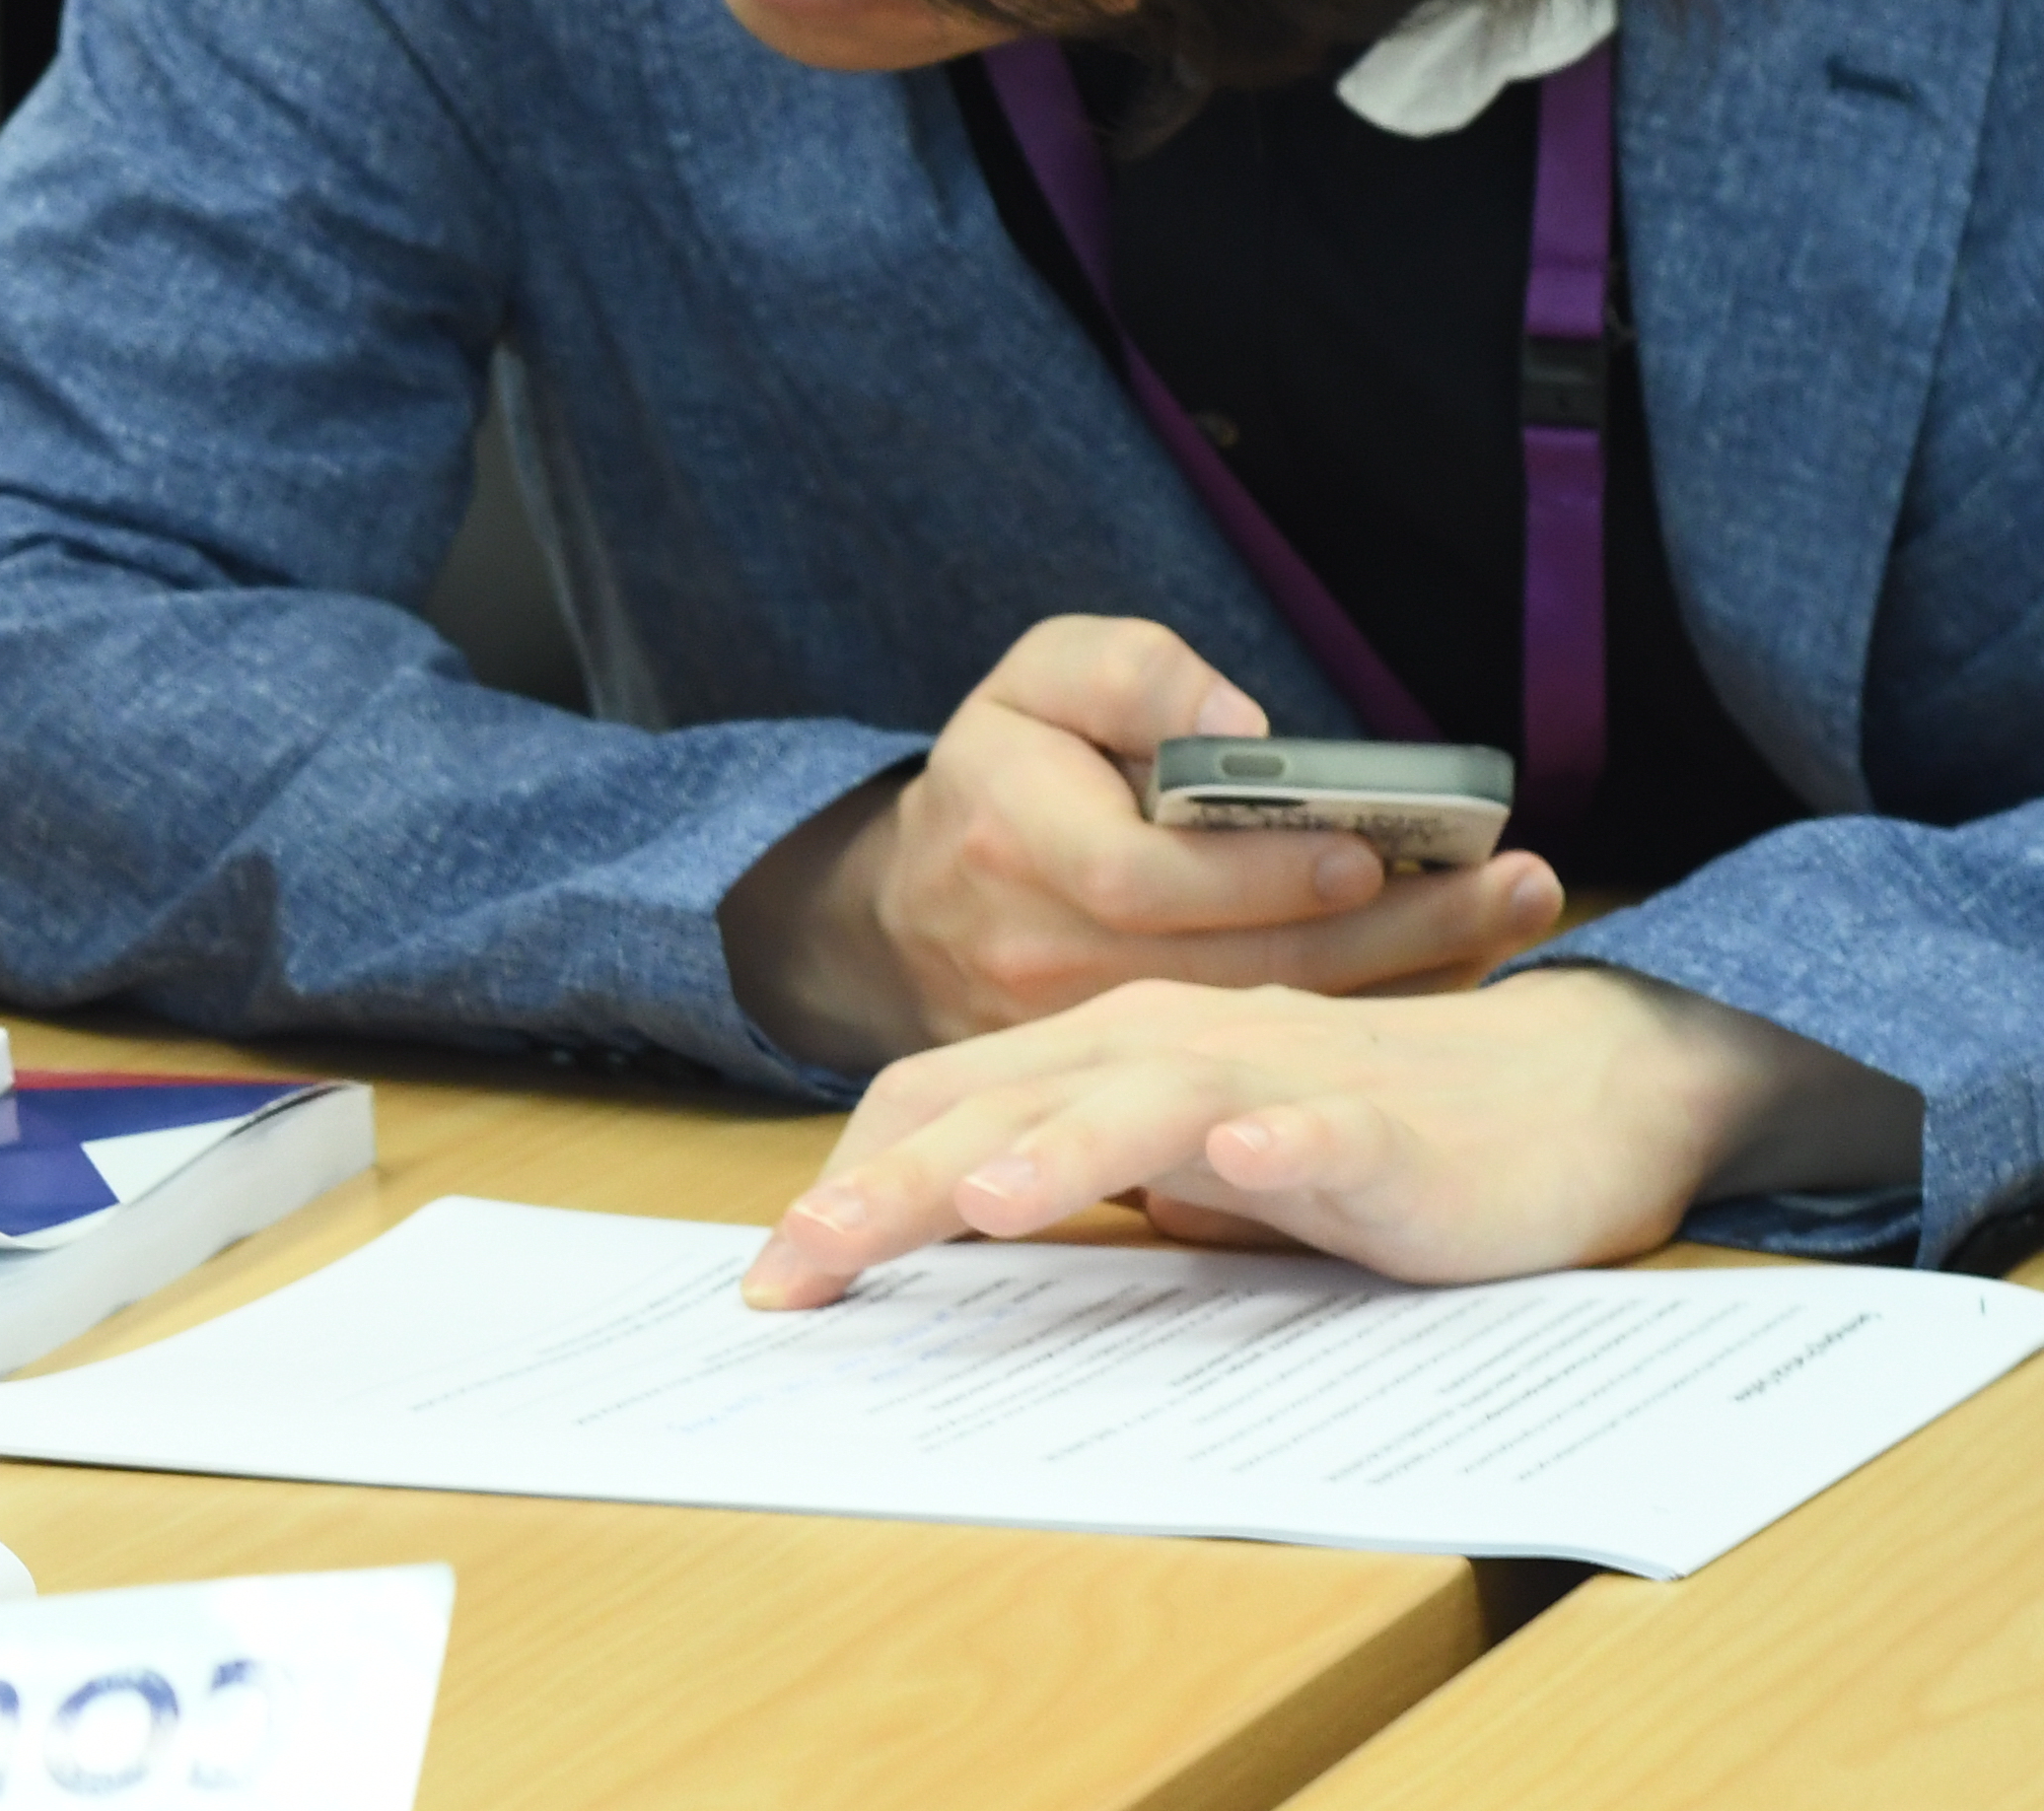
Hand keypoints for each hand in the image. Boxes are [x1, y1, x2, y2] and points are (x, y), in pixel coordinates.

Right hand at [718, 617, 1564, 1071]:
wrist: (910, 914)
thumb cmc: (1004, 775)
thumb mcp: (1037, 682)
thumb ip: (1128, 674)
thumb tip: (1238, 723)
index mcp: (1017, 844)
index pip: (1151, 880)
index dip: (1268, 874)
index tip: (1371, 849)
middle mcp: (1041, 958)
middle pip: (1238, 968)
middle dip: (1393, 928)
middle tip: (1521, 882)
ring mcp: (1081, 1045)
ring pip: (1262, 1031)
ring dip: (1404, 978)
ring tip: (1515, 916)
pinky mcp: (1124, 1095)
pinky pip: (1256, 1068)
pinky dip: (1362, 1030)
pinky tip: (1449, 977)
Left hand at [739, 966, 1923, 1305]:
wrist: (1551, 1095)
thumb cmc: (1339, 1131)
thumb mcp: (1174, 1161)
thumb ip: (1072, 1180)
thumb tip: (933, 1245)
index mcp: (1100, 1055)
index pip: (940, 1101)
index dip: (847, 1178)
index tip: (773, 1277)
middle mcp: (1167, 1046)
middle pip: (1002, 1105)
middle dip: (889, 1188)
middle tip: (796, 1266)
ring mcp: (1277, 1079)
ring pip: (1144, 1104)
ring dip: (1059, 1153)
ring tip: (975, 1206)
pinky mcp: (1383, 1131)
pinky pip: (1326, 1131)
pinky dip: (1284, 1145)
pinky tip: (1249, 1163)